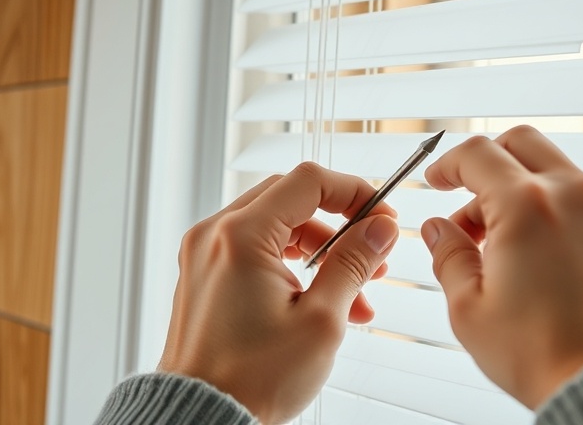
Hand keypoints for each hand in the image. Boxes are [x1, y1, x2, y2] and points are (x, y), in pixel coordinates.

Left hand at [157, 162, 398, 423]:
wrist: (202, 419)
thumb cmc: (251, 381)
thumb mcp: (322, 320)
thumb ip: (354, 263)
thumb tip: (380, 230)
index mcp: (240, 236)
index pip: (308, 182)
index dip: (354, 192)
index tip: (380, 218)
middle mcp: (215, 236)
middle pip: (292, 199)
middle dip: (340, 224)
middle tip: (373, 252)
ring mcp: (205, 255)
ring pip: (278, 226)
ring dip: (322, 250)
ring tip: (356, 292)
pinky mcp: (205, 276)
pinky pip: (257, 250)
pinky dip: (294, 265)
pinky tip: (322, 299)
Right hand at [421, 126, 582, 408]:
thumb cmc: (542, 356)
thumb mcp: (469, 310)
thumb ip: (448, 256)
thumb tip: (439, 229)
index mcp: (527, 206)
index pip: (476, 154)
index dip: (448, 164)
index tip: (439, 179)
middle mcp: (576, 193)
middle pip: (523, 143)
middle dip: (490, 163)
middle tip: (474, 200)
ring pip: (562, 173)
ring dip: (530, 194)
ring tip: (515, 246)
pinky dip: (569, 217)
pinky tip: (558, 259)